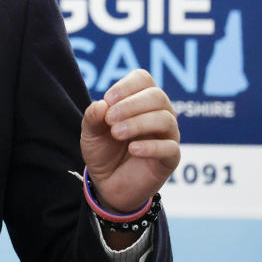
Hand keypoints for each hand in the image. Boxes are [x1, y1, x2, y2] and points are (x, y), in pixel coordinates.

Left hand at [81, 69, 180, 212]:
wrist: (107, 182)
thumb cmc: (103, 150)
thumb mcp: (90, 133)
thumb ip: (92, 117)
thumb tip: (101, 104)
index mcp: (140, 100)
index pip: (143, 79)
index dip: (126, 86)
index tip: (108, 100)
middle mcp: (159, 113)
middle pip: (157, 96)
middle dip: (131, 105)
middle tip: (110, 120)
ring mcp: (168, 135)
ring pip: (165, 119)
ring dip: (138, 123)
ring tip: (116, 133)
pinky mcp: (171, 158)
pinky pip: (170, 148)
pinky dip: (151, 146)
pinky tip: (133, 149)